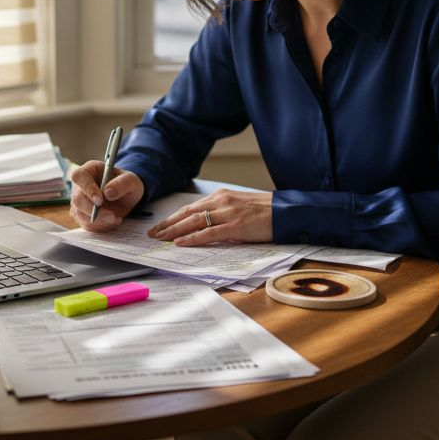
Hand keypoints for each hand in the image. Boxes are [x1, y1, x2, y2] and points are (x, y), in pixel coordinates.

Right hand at [69, 161, 143, 231]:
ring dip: (99, 221)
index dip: (87, 189)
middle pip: (77, 199)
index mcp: (89, 169)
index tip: (99, 201)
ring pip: (80, 214)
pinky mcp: (81, 214)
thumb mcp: (131, 180)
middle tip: (112, 216)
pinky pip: (85, 224)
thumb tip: (108, 193)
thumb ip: (122, 183)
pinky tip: (112, 221)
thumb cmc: (126, 184)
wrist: (125, 196)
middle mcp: (80, 185)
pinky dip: (100, 226)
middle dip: (94, 211)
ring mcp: (78, 201)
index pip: (79, 176)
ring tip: (116, 218)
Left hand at [147, 189, 272, 245]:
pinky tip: (181, 242)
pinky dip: (193, 238)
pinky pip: (209, 233)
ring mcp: (227, 213)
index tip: (159, 226)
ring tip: (160, 238)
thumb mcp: (238, 206)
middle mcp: (221, 201)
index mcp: (221, 196)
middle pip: (187, 213)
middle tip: (152, 234)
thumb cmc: (265, 211)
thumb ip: (221, 213)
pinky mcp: (236, 226)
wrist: (286, 211)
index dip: (173, 217)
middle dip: (167, 224)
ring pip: (194, 221)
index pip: (190, 207)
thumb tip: (204, 226)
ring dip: (174, 231)